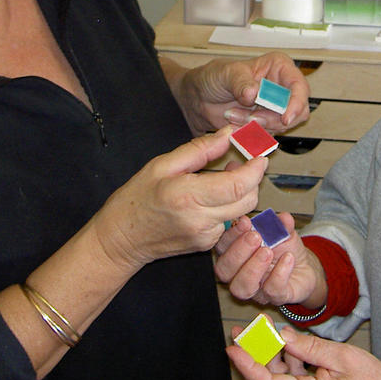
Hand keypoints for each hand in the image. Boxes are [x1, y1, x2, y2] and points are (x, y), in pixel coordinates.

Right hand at [93, 127, 266, 269]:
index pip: (239, 185)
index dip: (255, 168)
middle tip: (239, 162)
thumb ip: (199, 149)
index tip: (259, 155)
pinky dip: (228, 207)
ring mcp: (205, 237)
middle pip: (248, 199)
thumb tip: (227, 134)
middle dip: (252, 179)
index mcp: (189, 197)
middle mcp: (201, 221)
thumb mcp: (162, 165)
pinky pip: (228, 222)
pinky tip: (211, 197)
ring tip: (221, 178)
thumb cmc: (135, 200)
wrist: (121, 239)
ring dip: (240, 193)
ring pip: (241, 212)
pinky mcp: (206, 245)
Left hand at [165, 52, 310, 134]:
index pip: (299, 86)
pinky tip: (234, 122)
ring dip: (257, 126)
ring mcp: (274, 107)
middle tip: (250, 118)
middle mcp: (281, 87)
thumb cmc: (213, 78)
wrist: (198, 99)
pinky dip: (251, 133)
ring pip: (282, 126)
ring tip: (233, 116)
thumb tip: (255, 92)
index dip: (296, 103)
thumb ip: (240, 81)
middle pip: (297, 111)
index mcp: (278, 67)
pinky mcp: (266, 123)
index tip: (285, 118)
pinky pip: (268, 135)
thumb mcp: (225, 74)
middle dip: (273, 119)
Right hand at [213, 211, 324, 307]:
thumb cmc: (285, 249)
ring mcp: (256, 289)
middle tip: (256, 237)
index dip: (231, 234)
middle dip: (238, 251)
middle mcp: (239, 274)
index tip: (245, 222)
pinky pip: (271, 291)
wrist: (304, 268)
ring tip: (268, 251)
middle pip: (224, 269)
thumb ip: (279, 224)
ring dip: (253, 267)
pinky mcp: (275, 298)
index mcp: (236, 253)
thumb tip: (281, 217)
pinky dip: (279, 273)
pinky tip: (288, 258)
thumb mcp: (282, 231)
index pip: (222, 246)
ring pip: (241, 287)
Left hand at [227, 326, 380, 379]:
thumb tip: (280, 336)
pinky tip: (285, 345)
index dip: (247, 364)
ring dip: (267, 359)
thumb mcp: (341, 356)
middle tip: (240, 335)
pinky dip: (283, 364)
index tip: (233, 347)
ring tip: (261, 333)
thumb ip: (307, 347)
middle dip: (250, 358)